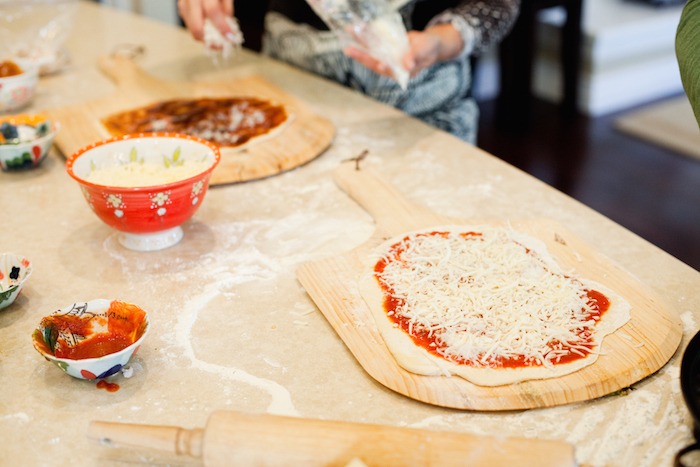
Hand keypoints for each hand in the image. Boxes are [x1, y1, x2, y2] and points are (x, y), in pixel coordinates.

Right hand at [178, 0, 233, 41]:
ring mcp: (183, 3)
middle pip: (196, 26)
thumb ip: (227, 6)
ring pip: (192, 28)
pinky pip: (190, 24)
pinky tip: (209, 31)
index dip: (222, 26)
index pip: (212, 11)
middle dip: (210, 40)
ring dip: (205, 38)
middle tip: (221, 45)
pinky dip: (201, 30)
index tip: (231, 37)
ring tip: (217, 40)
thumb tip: (230, 27)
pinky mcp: (181, 7)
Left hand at [343, 23, 463, 77]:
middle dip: (361, 55)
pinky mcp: (385, 47)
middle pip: (374, 61)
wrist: (428, 44)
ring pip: (371, 50)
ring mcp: (386, 56)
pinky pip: (373, 42)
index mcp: (400, 72)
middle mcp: (390, 65)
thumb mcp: (424, 52)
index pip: (389, 71)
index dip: (383, 67)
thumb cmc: (429, 50)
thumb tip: (408, 65)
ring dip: (359, 42)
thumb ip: (415, 57)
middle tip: (349, 50)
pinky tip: (358, 29)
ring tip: (349, 33)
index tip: (379, 65)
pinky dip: (366, 35)